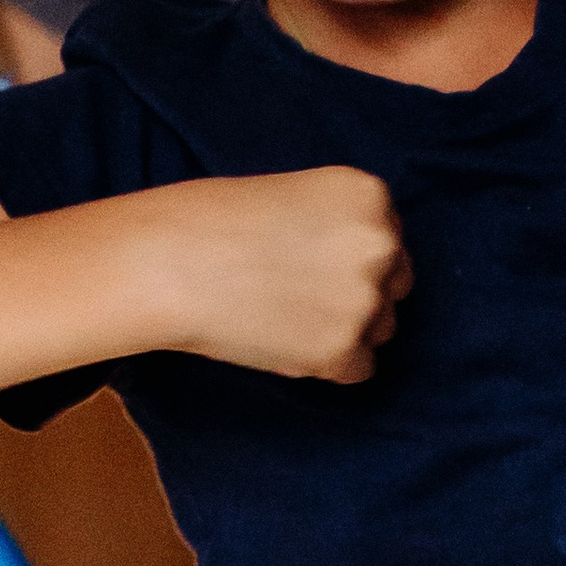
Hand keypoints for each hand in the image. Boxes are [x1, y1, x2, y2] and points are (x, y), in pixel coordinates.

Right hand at [153, 168, 412, 384]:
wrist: (169, 263)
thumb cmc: (211, 222)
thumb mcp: (294, 195)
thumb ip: (338, 225)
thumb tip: (362, 270)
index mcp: (370, 196)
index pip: (390, 239)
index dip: (349, 256)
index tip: (311, 262)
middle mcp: (381, 244)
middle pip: (396, 285)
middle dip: (358, 293)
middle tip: (300, 295)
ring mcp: (365, 300)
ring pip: (381, 329)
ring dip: (345, 330)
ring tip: (285, 316)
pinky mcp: (343, 350)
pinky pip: (359, 369)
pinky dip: (327, 365)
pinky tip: (283, 341)